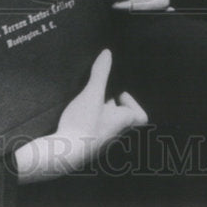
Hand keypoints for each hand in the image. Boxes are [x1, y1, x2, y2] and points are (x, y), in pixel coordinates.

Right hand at [14, 49, 147, 182]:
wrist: (65, 153)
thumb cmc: (84, 123)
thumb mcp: (92, 93)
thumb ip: (100, 73)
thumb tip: (107, 53)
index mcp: (122, 122)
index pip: (140, 117)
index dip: (133, 104)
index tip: (119, 95)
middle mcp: (115, 133)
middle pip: (123, 119)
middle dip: (113, 105)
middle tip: (102, 94)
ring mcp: (102, 142)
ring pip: (108, 125)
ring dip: (101, 113)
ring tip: (89, 102)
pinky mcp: (88, 146)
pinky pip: (95, 132)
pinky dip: (90, 122)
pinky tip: (77, 116)